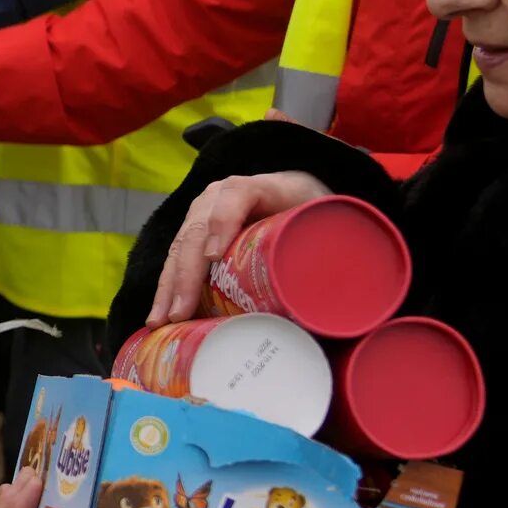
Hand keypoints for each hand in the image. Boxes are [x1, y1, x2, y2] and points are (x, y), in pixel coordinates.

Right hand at [146, 171, 335, 325]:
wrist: (298, 195)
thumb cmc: (315, 211)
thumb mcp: (330, 216)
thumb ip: (341, 237)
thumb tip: (350, 286)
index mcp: (260, 185)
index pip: (235, 196)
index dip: (223, 223)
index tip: (215, 256)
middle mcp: (221, 195)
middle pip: (198, 228)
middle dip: (186, 272)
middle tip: (180, 311)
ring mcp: (203, 214)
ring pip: (180, 247)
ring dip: (168, 287)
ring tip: (160, 321)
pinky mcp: (195, 235)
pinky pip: (176, 260)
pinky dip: (166, 289)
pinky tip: (157, 316)